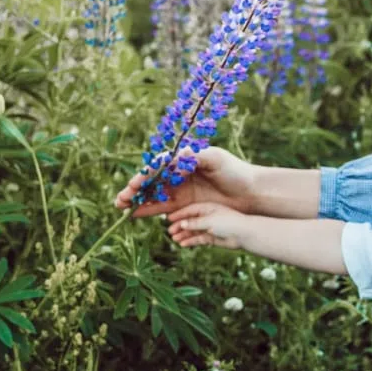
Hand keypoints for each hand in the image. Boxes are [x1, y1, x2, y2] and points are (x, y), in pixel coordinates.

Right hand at [114, 147, 256, 217]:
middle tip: (120, 198)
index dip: (144, 176)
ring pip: (153, 195)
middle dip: (134, 189)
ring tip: (121, 206)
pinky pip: (162, 207)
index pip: (158, 167)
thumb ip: (194, 157)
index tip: (134, 185)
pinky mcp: (185, 205)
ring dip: (136, 200)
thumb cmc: (235, 172)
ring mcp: (180, 189)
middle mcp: (179, 174)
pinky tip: (135, 214)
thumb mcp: (215, 159)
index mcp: (184, 159)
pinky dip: (148, 210)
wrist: (250, 193)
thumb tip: (173, 158)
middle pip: (151, 181)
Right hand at [165, 202, 250, 248]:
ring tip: (175, 239)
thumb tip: (181, 224)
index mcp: (208, 208)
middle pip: (190, 220)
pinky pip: (199, 239)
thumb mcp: (209, 221)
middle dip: (180, 225)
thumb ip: (194, 223)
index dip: (179, 214)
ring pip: (193, 231)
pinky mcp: (212, 237)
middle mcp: (208, 216)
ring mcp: (210, 227)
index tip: (168, 219)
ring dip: (184, 234)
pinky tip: (183, 244)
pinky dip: (191, 241)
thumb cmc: (228, 223)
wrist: (244, 234)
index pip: (190, 209)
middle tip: (170, 231)